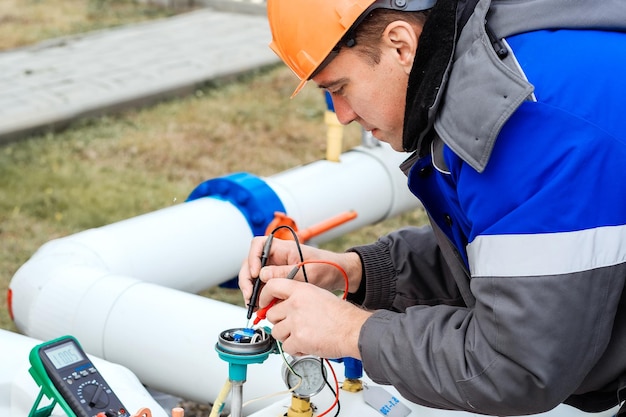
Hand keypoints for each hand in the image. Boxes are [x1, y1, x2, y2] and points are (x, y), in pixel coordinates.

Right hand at [238, 236, 362, 307]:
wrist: (338, 275)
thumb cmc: (327, 267)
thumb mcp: (307, 271)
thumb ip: (285, 273)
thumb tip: (262, 275)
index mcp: (283, 248)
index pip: (258, 245)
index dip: (252, 257)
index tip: (255, 273)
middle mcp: (276, 257)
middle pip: (252, 262)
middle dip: (247, 279)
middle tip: (250, 295)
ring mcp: (276, 268)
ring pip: (255, 277)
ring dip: (251, 290)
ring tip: (254, 305)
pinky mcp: (278, 280)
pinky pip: (263, 287)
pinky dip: (259, 296)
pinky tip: (261, 307)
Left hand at [258, 279, 371, 358]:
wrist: (352, 330)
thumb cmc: (340, 315)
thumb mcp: (318, 295)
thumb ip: (298, 297)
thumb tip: (282, 304)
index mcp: (301, 290)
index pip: (272, 286)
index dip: (264, 296)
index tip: (264, 303)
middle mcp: (295, 304)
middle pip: (271, 314)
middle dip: (280, 321)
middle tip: (292, 325)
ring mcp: (295, 322)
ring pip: (276, 332)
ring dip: (286, 336)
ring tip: (301, 335)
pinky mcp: (298, 339)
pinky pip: (285, 347)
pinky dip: (295, 349)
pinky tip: (306, 345)